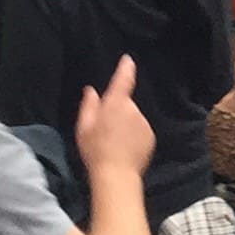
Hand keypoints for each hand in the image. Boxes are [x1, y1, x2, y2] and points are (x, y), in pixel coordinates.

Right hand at [76, 56, 156, 185]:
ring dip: (126, 125)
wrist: (116, 174)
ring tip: (114, 143)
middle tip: (105, 129)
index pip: (123, 80)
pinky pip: (140, 131)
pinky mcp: (151, 136)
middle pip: (125, 104)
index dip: (125, 68)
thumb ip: (88, 106)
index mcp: (116, 104)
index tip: (128, 59)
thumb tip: (91, 90)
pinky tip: (125, 149)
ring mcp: (144, 123)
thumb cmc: (95, 150)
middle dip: (117, 112)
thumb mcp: (84, 127)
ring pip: (133, 118)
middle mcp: (133, 110)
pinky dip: (134, 136)